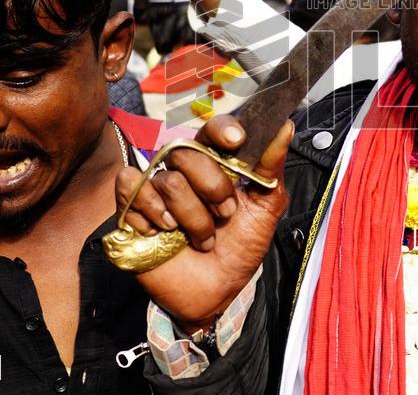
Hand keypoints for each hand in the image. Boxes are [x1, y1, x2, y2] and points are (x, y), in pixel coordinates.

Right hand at [115, 116, 293, 329]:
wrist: (217, 292)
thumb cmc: (241, 247)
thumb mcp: (266, 208)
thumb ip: (271, 167)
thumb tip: (286, 126)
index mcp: (215, 163)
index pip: (212, 129)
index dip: (221, 129)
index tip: (237, 140)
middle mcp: (183, 170)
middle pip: (187, 152)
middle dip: (213, 189)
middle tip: (226, 215)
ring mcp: (156, 187)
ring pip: (168, 181)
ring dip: (192, 218)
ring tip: (201, 239)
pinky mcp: (131, 207)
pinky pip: (130, 187)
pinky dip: (150, 213)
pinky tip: (163, 232)